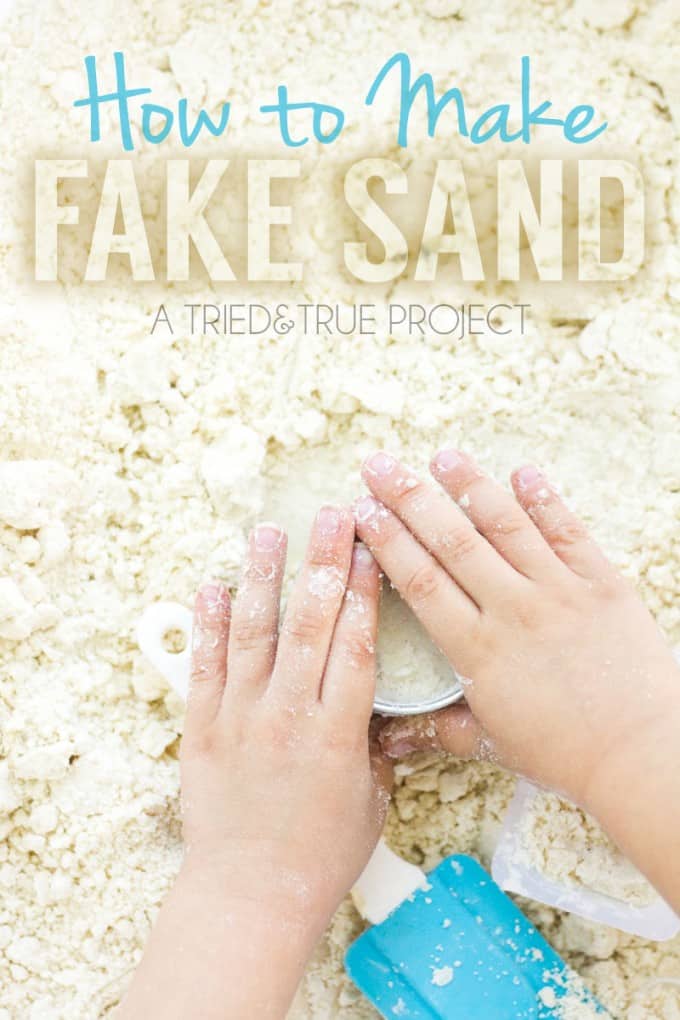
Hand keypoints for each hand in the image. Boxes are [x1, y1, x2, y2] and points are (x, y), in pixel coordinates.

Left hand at [182, 506, 391, 922]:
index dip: (363, 591)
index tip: (370, 548)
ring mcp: (241, 718)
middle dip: (322, 562)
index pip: (354, 645)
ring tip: (268, 533)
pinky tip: (212, 587)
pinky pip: (204, 667)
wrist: (250, 895)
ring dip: (262, 577)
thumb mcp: (371, 802)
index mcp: (337, 734)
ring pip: (253, 634)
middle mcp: (288, 716)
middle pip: (308, 624)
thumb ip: (378, 748)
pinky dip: (207, 625)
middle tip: (331, 516)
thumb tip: (386, 710)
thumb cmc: (320, 856)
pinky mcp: (203, 728)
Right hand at [353, 450, 679, 894]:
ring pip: (507, 526)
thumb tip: (387, 740)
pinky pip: (568, 531)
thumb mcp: (493, 744)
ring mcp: (559, 592)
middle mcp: (514, 611)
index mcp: (479, 650)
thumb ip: (437, 730)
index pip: (420, 581)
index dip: (388, 541)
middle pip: (452, 542)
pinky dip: (545, 499)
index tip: (362, 512)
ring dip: (471, 487)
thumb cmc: (567, 755)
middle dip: (410, 499)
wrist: (643, 753)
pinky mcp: (601, 584)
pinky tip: (523, 471)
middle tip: (379, 466)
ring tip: (443, 457)